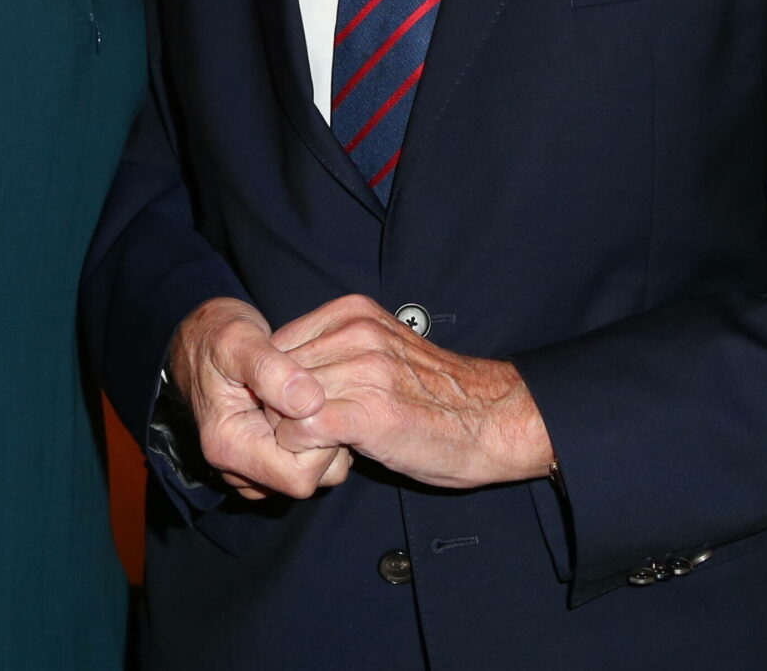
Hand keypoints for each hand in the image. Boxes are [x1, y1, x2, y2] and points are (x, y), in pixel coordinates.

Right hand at [168, 298, 353, 500]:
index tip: (318, 396)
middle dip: (325, 440)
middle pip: (309, 480)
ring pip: (313, 475)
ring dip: (323, 440)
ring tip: (309, 396)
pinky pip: (305, 465)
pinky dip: (315, 440)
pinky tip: (306, 406)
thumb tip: (311, 402)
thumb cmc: (217, 338)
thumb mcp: (237, 340)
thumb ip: (270, 370)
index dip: (320, 441)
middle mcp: (237, 468)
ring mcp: (251, 468)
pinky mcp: (263, 460)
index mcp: (229, 447)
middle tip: (315, 393)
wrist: (199, 341)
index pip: (298, 476)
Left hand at [269, 295, 552, 490]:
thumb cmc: (435, 394)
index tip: (297, 410)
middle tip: (312, 434)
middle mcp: (355, 333)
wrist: (493, 420)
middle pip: (273, 376)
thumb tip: (280, 375)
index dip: (276, 386)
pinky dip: (306, 452)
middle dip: (280, 412)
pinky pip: (299, 431)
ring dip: (295, 435)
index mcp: (353, 312)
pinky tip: (339, 454)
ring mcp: (362, 370)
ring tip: (332, 444)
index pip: (275, 345)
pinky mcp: (368, 413)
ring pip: (282, 405)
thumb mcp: (381, 350)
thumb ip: (334, 351)